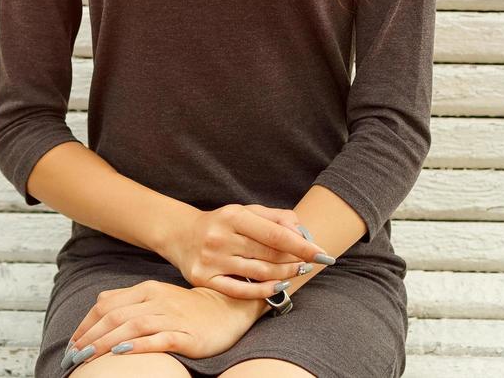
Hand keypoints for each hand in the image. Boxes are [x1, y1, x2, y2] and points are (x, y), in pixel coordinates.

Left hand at [63, 280, 259, 366]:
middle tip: (73, 356)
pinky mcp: (186, 335)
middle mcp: (156, 301)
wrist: (227, 310)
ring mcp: (172, 317)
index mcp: (146, 290)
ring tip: (88, 357)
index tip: (72, 344)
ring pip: (132, 327)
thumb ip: (128, 299)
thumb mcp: (156, 296)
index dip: (86, 325)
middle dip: (90, 337)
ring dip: (106, 342)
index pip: (107, 305)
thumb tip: (99, 305)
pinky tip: (122, 352)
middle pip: (115, 317)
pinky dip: (138, 345)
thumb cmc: (187, 307)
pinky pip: (159, 339)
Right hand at [160, 203, 332, 300]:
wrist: (180, 234)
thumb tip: (302, 232)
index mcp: (233, 216)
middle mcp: (220, 237)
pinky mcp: (203, 279)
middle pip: (269, 255)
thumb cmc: (221, 223)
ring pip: (258, 273)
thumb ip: (275, 218)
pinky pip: (240, 290)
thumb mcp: (245, 212)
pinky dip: (264, 291)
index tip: (323, 253)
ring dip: (284, 275)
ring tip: (298, 272)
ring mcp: (211, 260)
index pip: (275, 234)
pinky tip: (279, 287)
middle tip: (312, 263)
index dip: (302, 245)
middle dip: (296, 260)